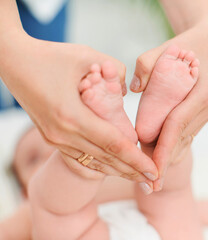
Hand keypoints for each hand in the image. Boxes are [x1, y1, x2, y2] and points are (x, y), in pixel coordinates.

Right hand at [0, 31, 157, 182]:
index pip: (114, 145)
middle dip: (132, 171)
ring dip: (118, 171)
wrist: (12, 61)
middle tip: (154, 181)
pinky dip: (100, 165)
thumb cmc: (49, 56)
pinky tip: (114, 169)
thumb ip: (115, 71)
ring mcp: (54, 139)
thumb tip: (128, 90)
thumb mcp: (87, 56)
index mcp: (73, 116)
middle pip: (106, 159)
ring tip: (138, 179)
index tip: (154, 171)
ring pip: (93, 162)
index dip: (137, 160)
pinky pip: (80, 157)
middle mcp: (63, 134)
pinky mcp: (51, 137)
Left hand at [131, 20, 207, 190]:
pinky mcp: (207, 112)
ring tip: (151, 177)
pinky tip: (161, 157)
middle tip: (148, 186)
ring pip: (185, 139)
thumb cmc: (185, 43)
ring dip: (168, 156)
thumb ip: (145, 65)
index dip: (163, 149)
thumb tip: (133, 90)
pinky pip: (188, 133)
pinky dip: (173, 145)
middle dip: (164, 162)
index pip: (177, 126)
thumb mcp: (164, 47)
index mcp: (202, 92)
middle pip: (181, 138)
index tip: (151, 170)